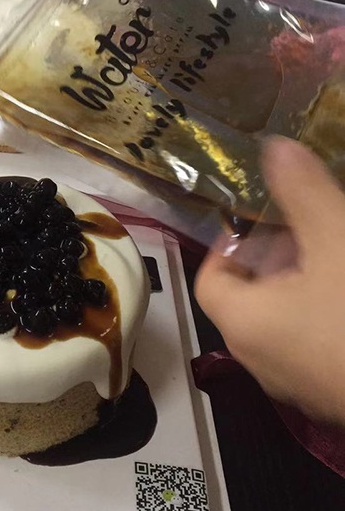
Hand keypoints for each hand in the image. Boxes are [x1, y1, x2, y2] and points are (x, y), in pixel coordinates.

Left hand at [195, 137, 344, 424]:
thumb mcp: (337, 242)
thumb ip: (305, 195)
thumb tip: (276, 147)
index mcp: (243, 323)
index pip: (210, 279)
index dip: (228, 246)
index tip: (258, 221)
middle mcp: (260, 360)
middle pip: (248, 298)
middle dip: (275, 259)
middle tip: (308, 231)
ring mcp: (301, 385)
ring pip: (286, 323)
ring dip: (304, 286)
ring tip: (334, 257)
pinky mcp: (334, 395)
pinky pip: (316, 345)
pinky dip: (325, 316)